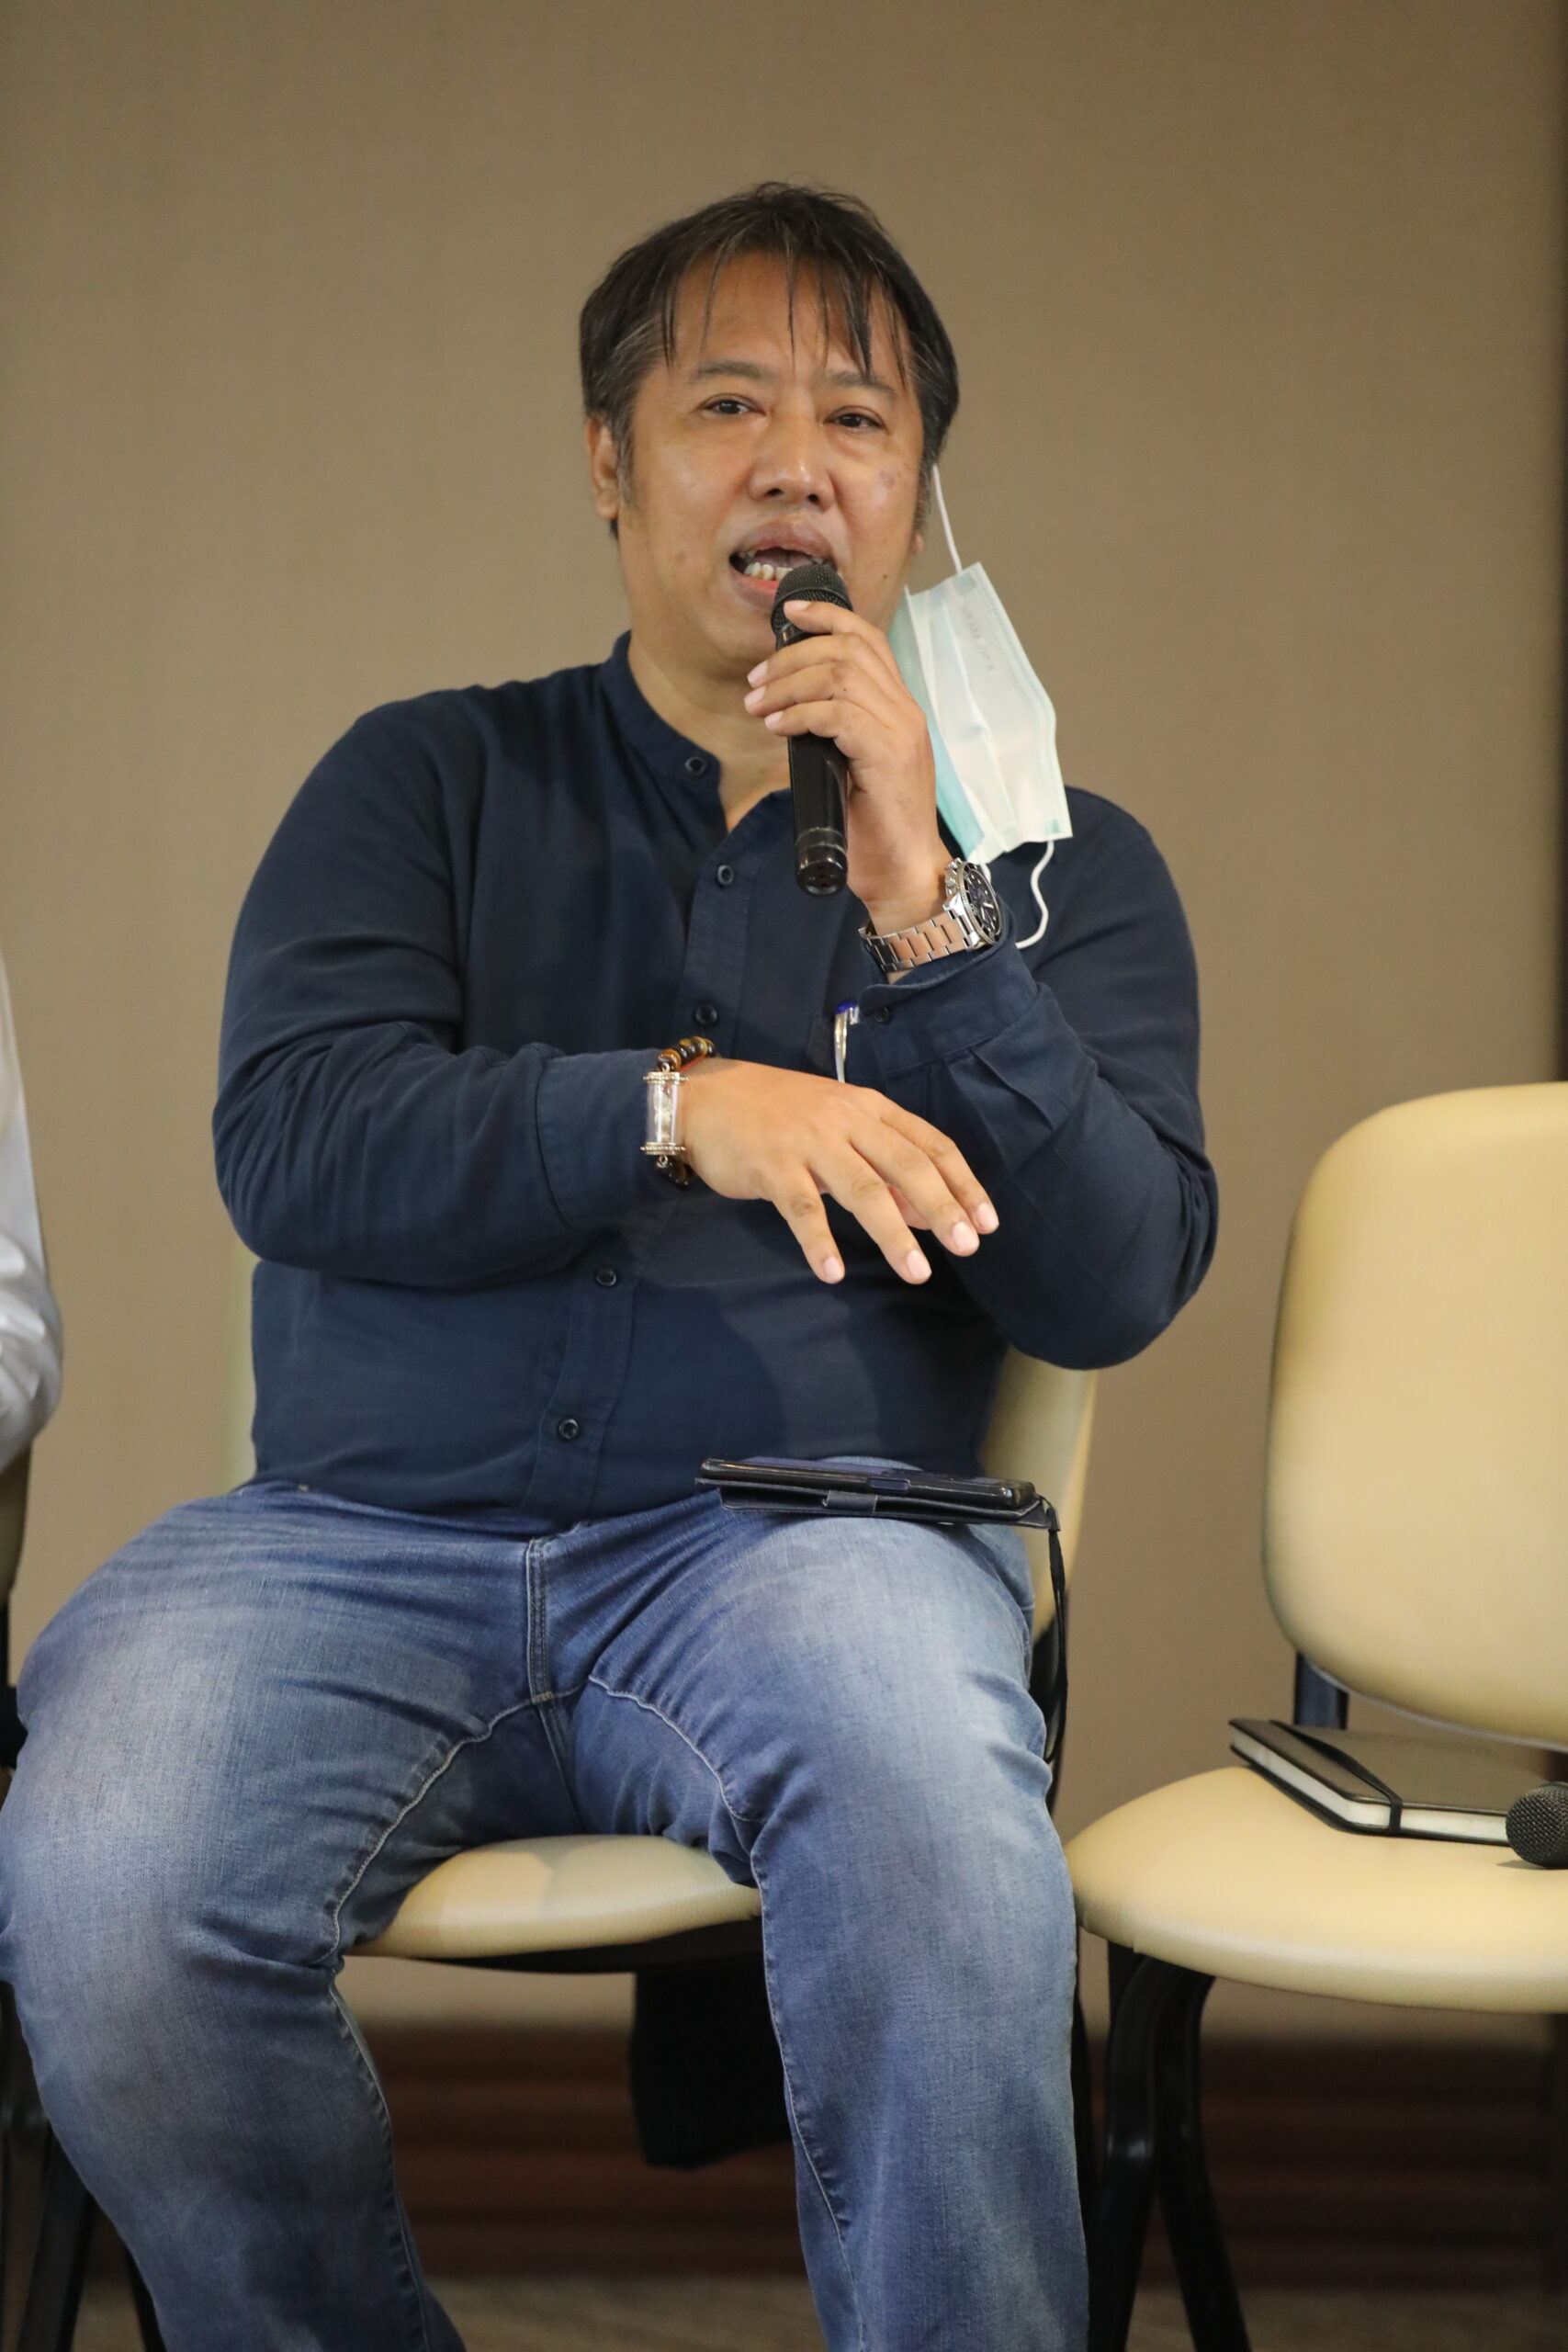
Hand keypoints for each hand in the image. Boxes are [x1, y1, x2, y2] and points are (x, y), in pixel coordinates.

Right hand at [679, 1057, 997, 1284]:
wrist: (704, 1099)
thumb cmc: (777, 1116)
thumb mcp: (838, 1131)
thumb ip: (883, 1168)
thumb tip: (929, 1212)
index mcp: (868, 1108)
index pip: (930, 1144)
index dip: (962, 1183)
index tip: (987, 1222)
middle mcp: (845, 1120)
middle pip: (906, 1166)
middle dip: (943, 1208)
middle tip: (968, 1247)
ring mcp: (808, 1141)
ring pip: (862, 1189)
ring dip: (893, 1234)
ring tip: (918, 1272)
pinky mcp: (771, 1166)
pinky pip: (802, 1208)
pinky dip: (819, 1242)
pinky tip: (833, 1273)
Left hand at [742, 599, 949, 933]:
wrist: (903, 874)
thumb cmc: (876, 829)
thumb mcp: (853, 767)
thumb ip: (835, 733)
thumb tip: (789, 710)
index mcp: (900, 709)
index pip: (870, 641)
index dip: (829, 617)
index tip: (790, 615)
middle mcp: (905, 712)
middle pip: (848, 650)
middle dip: (793, 656)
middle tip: (756, 680)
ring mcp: (900, 732)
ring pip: (840, 677)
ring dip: (788, 685)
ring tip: (758, 705)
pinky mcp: (887, 756)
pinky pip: (837, 715)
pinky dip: (800, 714)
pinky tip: (778, 728)